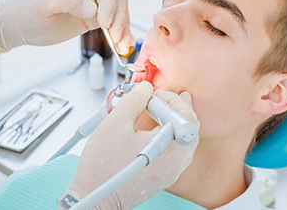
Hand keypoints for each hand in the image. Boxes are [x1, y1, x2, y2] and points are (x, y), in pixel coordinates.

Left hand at [0, 0, 132, 52]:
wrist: (18, 26)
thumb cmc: (25, 9)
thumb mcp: (44, 1)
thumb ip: (69, 0)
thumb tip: (93, 9)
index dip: (109, 2)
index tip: (104, 22)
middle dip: (120, 16)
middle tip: (115, 35)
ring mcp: (92, 3)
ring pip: (118, 11)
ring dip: (123, 28)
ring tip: (121, 45)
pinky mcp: (92, 18)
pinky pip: (113, 24)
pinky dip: (120, 34)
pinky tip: (122, 45)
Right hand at [68, 82, 199, 209]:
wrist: (96, 199)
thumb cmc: (103, 169)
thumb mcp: (115, 124)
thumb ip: (134, 101)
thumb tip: (145, 89)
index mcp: (170, 148)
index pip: (186, 115)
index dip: (171, 99)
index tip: (153, 95)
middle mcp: (176, 162)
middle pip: (190, 127)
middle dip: (175, 107)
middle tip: (158, 99)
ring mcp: (172, 172)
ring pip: (184, 139)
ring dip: (172, 121)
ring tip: (156, 110)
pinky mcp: (165, 176)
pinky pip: (177, 151)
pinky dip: (168, 135)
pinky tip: (153, 129)